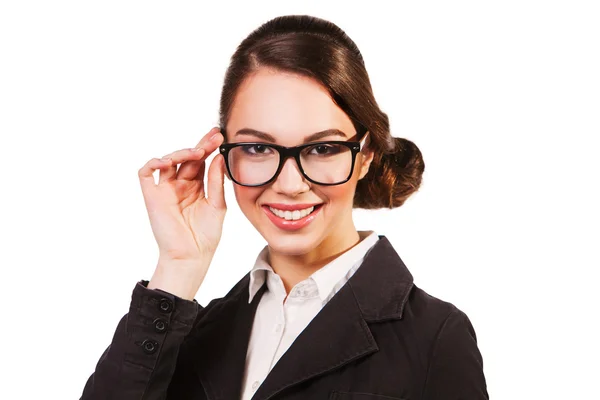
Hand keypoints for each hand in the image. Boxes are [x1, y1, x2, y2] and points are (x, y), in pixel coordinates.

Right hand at [137, 127, 226, 297]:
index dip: (209, 148)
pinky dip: (154, 163)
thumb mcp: (217, 204)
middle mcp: (180, 185)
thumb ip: (216, 181)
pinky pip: (146, 174)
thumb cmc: (205, 235)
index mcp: (196, 187)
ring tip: (197, 152)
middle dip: (200, 145)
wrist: (191, 256)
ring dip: (181, 153)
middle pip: (187, 158)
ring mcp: (165, 189)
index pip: (202, 161)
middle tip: (213, 136)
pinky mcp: (152, 196)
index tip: (220, 136)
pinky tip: (167, 162)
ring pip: (168, 161)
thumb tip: (219, 157)